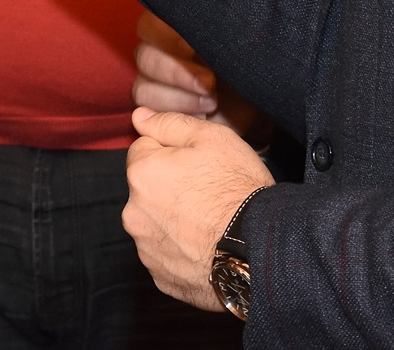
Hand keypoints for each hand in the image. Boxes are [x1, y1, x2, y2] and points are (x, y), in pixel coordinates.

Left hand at [124, 106, 273, 309]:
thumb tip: (139, 116)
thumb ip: (169, 123)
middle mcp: (134, 213)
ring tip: (210, 221)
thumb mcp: (211, 138)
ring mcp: (146, 249)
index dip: (172, 152)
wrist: (259, 250)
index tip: (198, 163)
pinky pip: (167, 254)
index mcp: (142, 173)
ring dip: (173, 219)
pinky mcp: (161, 277)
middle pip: (147, 188)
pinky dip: (181, 249)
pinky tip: (207, 245)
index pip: (144, 149)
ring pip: (156, 222)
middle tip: (207, 191)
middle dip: (168, 186)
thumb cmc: (237, 188)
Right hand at [133, 13, 269, 141]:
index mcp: (170, 27)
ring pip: (143, 89)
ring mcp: (151, 83)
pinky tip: (204, 116)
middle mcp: (154, 52)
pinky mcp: (154, 110)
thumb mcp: (235, 45)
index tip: (192, 49)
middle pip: (144, 57)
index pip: (149, 24)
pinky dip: (177, 116)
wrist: (253, 97)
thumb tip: (201, 28)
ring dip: (179, 99)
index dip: (166, 37)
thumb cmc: (242, 63)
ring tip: (212, 103)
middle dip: (177, 73)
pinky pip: (151, 114)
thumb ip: (214, 34)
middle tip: (210, 82)